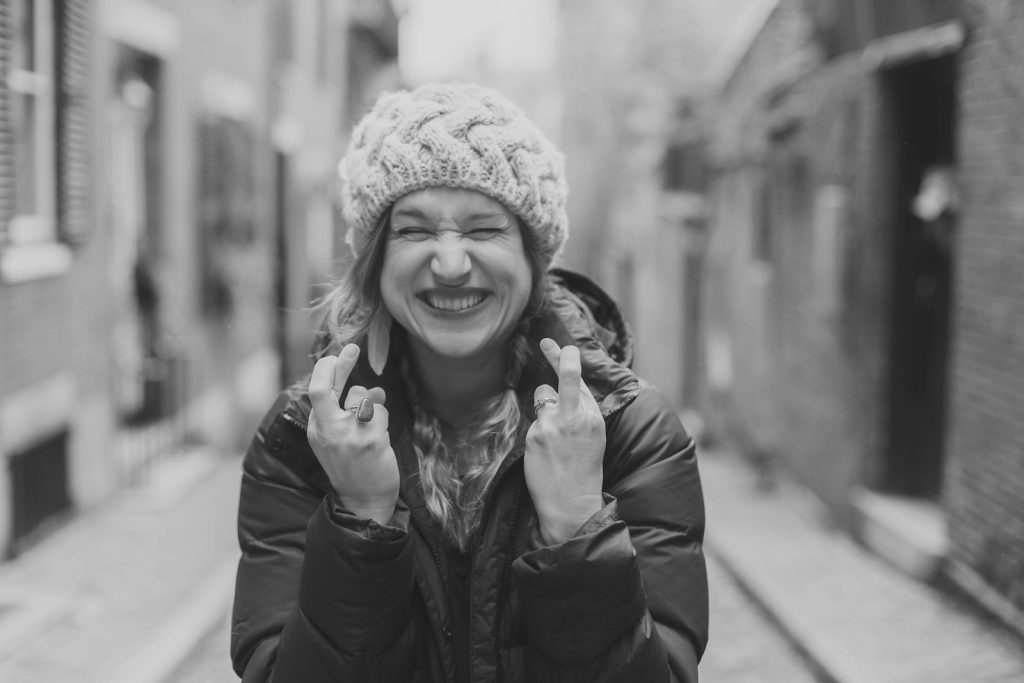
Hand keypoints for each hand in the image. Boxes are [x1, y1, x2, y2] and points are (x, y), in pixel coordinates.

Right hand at [307, 343, 398, 524]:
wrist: (364, 500)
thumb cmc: (354, 465)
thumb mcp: (338, 437)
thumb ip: (343, 410)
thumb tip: (364, 386)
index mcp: (316, 428)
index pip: (315, 391)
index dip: (327, 369)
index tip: (337, 354)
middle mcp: (327, 430)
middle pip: (323, 388)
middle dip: (338, 365)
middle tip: (351, 348)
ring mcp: (347, 435)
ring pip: (363, 397)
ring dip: (374, 405)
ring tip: (372, 427)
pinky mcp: (369, 440)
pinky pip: (381, 412)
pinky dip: (384, 419)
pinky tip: (380, 438)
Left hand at [524, 338, 605, 543]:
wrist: (573, 504)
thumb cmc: (582, 473)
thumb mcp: (591, 439)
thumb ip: (579, 413)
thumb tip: (558, 391)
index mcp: (593, 417)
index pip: (580, 381)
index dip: (567, 360)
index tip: (560, 346)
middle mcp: (577, 416)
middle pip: (567, 377)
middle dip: (560, 357)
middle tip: (547, 341)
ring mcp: (555, 424)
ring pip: (542, 396)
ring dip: (543, 408)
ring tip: (552, 437)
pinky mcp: (537, 434)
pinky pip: (533, 422)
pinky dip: (536, 433)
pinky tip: (544, 454)